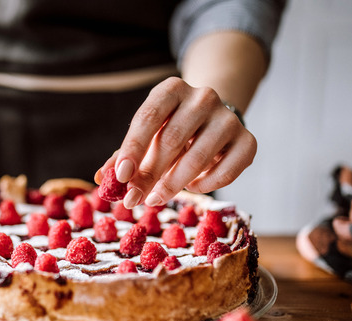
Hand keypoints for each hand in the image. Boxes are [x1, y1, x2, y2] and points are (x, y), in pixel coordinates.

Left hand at [95, 77, 255, 208]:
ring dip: (174, 184)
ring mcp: (228, 118)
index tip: (121, 176)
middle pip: (172, 139)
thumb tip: (103, 179)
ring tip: (156, 198)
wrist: (212, 120)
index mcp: (172, 89)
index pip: (149, 117)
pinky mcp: (248, 141)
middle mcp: (203, 97)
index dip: (133, 148)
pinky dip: (205, 185)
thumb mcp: (146, 138)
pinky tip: (192, 186)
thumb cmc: (170, 131)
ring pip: (199, 157)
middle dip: (150, 174)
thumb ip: (125, 157)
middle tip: (133, 200)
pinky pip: (226, 171)